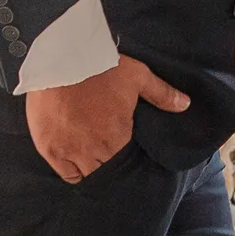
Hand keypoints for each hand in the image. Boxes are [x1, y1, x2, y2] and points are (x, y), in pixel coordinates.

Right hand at [26, 54, 188, 181]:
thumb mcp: (137, 76)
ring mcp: (69, 151)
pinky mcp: (49, 147)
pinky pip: (64, 172)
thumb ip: (161, 94)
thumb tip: (185, 105)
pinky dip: (70, 169)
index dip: (125, 159)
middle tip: (107, 152)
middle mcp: (93, 151)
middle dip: (108, 165)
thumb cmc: (101, 67)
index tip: (123, 150)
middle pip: (104, 171)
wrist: (61, 59)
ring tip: (91, 156)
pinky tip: (74, 158)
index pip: (124, 163)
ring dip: (90, 169)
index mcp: (116, 138)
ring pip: (84, 175)